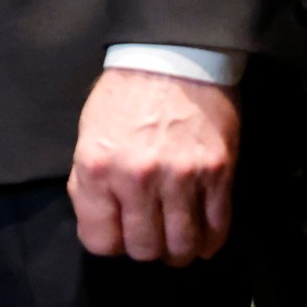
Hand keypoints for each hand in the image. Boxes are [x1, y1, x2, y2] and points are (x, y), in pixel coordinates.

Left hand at [68, 67, 239, 263]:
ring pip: (181, 246)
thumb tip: (98, 222)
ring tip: (176, 240)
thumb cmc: (124, 93)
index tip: (118, 232)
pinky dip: (209, 241)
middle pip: (143, 249)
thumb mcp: (89, 133)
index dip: (110, 241)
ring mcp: (180, 177)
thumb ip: (89, 181)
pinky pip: (216, 228)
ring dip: (177, 250)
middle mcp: (137, 177)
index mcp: (97, 167)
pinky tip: (202, 236)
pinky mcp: (217, 173)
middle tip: (150, 232)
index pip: (100, 241)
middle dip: (145, 247)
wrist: (172, 56)